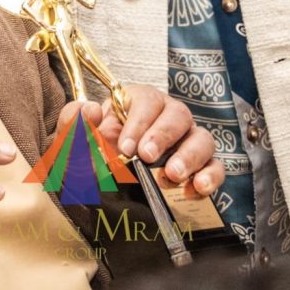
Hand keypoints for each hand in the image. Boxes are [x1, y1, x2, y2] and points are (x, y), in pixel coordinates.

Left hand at [55, 87, 222, 195]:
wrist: (101, 189)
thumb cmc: (92, 156)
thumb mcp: (75, 142)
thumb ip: (73, 123)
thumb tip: (89, 109)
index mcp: (138, 103)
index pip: (146, 100)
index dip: (137, 121)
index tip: (125, 147)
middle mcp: (168, 117)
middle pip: (177, 114)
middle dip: (162, 135)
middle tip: (146, 157)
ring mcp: (188, 141)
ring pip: (202, 138)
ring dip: (190, 156)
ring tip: (172, 175)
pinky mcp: (202, 167)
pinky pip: (216, 167)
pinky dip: (211, 176)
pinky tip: (197, 188)